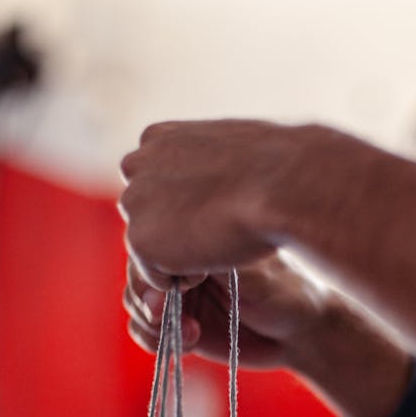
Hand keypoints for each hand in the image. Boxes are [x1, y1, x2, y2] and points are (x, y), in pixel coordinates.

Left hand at [119, 119, 307, 289]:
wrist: (280, 185)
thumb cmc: (271, 170)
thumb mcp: (231, 151)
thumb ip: (206, 164)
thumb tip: (217, 179)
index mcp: (158, 138)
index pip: (155, 183)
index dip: (185, 204)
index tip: (215, 209)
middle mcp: (137, 165)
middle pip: (146, 214)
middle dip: (175, 230)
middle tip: (216, 230)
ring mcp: (135, 202)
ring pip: (150, 245)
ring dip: (180, 253)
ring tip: (218, 241)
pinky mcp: (141, 240)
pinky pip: (155, 276)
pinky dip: (182, 278)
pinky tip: (212, 257)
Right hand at [124, 249, 413, 416]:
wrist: (301, 333)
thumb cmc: (286, 291)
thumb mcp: (251, 273)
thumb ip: (211, 263)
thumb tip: (175, 255)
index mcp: (199, 235)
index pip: (152, 241)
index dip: (153, 265)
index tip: (182, 282)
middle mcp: (184, 261)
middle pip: (137, 272)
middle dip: (145, 295)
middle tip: (164, 312)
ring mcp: (179, 294)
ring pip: (136, 303)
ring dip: (151, 321)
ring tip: (191, 333)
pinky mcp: (179, 324)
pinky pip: (143, 331)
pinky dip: (153, 340)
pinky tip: (187, 343)